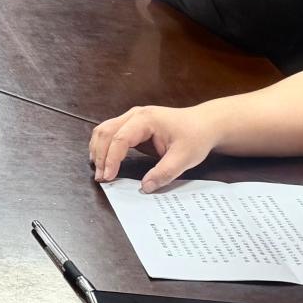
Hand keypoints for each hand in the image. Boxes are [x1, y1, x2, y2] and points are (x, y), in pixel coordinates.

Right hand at [88, 104, 220, 191]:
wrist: (203, 124)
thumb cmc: (195, 137)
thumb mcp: (185, 158)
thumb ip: (164, 173)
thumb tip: (145, 187)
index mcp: (146, 120)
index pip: (120, 138)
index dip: (112, 159)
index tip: (108, 178)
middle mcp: (135, 115)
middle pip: (106, 131)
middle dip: (100, 155)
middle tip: (101, 178)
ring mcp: (132, 118)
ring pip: (104, 130)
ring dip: (98, 150)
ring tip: (100, 171)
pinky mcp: (132, 125)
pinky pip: (111, 133)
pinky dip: (104, 147)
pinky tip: (104, 161)